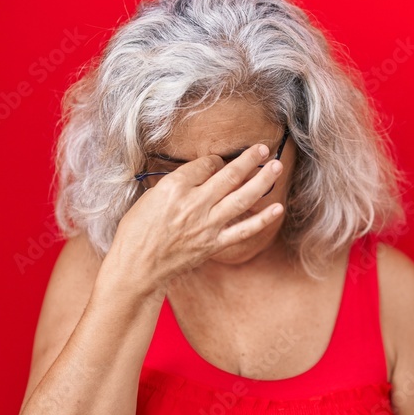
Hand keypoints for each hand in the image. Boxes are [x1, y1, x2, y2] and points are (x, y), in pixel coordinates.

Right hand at [100, 143, 284, 296]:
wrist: (137, 266)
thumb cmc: (137, 231)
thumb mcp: (150, 196)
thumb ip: (178, 183)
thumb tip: (202, 173)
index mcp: (174, 187)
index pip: (205, 165)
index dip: (217, 160)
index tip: (221, 161)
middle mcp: (194, 204)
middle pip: (229, 176)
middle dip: (249, 159)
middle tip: (264, 148)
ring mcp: (206, 225)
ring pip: (242, 198)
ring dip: (262, 181)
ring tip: (277, 167)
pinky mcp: (214, 244)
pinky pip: (243, 230)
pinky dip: (262, 219)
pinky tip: (277, 208)